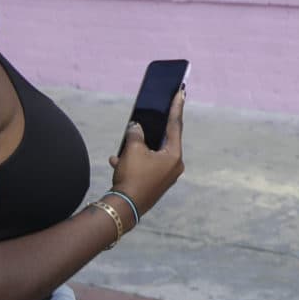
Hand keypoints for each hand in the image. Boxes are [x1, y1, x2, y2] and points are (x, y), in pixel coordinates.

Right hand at [106, 87, 186, 224]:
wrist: (124, 207)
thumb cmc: (132, 176)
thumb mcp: (133, 150)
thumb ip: (136, 134)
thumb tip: (136, 127)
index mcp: (174, 155)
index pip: (176, 125)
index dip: (177, 107)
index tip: (181, 91)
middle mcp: (174, 166)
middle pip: (164, 140)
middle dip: (154, 129)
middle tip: (156, 111)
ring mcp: (165, 176)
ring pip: (151, 154)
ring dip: (138, 148)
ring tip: (127, 141)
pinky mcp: (155, 184)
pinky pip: (145, 167)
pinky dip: (133, 162)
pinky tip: (117, 161)